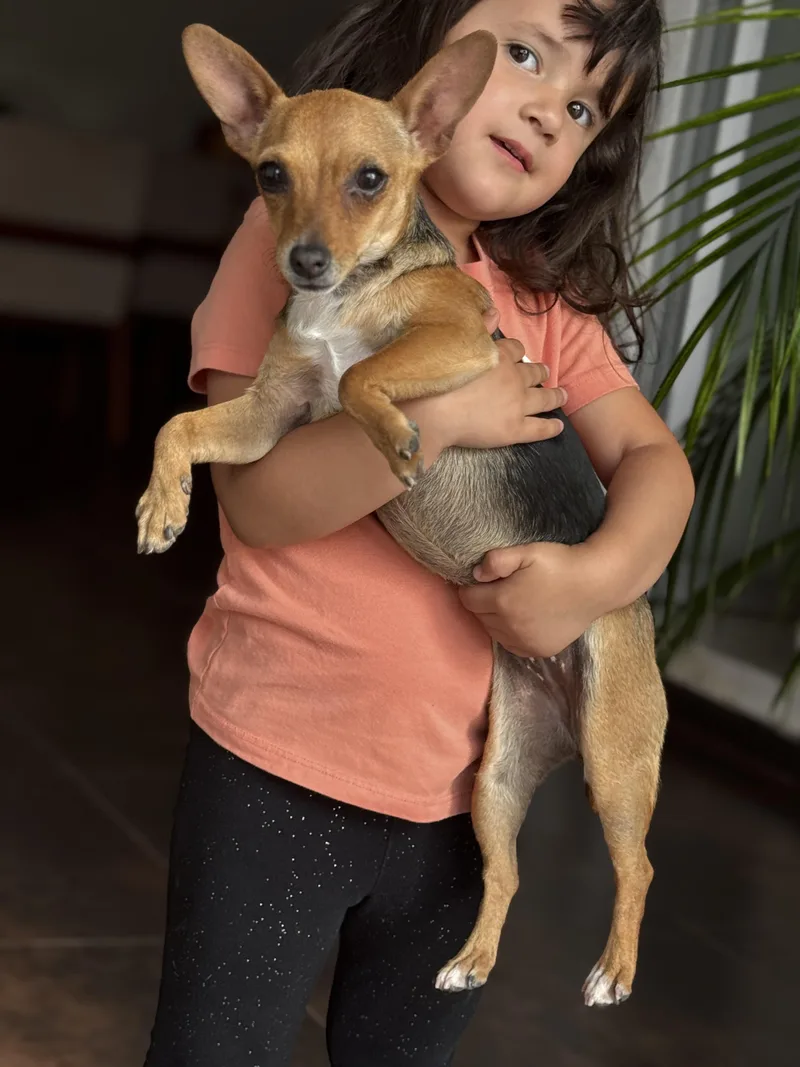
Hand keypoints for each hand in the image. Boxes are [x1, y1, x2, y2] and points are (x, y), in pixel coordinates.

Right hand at [437, 307, 566, 449]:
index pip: (516, 349)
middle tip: (545, 373)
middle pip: (534, 373)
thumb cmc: (438, 376)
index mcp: (500, 356)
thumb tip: (495, 312)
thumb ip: (479, 328)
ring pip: (544, 399)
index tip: (519, 356)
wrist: (433, 412)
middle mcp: (514, 378)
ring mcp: (518, 405)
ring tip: (562, 396)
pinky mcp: (515, 429)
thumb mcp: (457, 343)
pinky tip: (559, 426)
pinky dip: (551, 427)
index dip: (518, 353)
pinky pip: (540, 427)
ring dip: (555, 396)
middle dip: (540, 372)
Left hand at [458, 542, 610, 657]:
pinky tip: (522, 619)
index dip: (470, 588)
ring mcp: (525, 642)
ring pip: (494, 632)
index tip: (481, 580)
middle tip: (498, 588)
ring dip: (495, 619)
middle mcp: (510, 627)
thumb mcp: (527, 551)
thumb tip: (475, 575)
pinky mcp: (539, 650)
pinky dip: (510, 633)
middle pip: (480, 617)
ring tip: (511, 603)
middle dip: (482, 603)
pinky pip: (511, 644)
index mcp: (502, 601)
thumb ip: (496, 560)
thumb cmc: (560, 563)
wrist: (596, 585)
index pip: (468, 599)